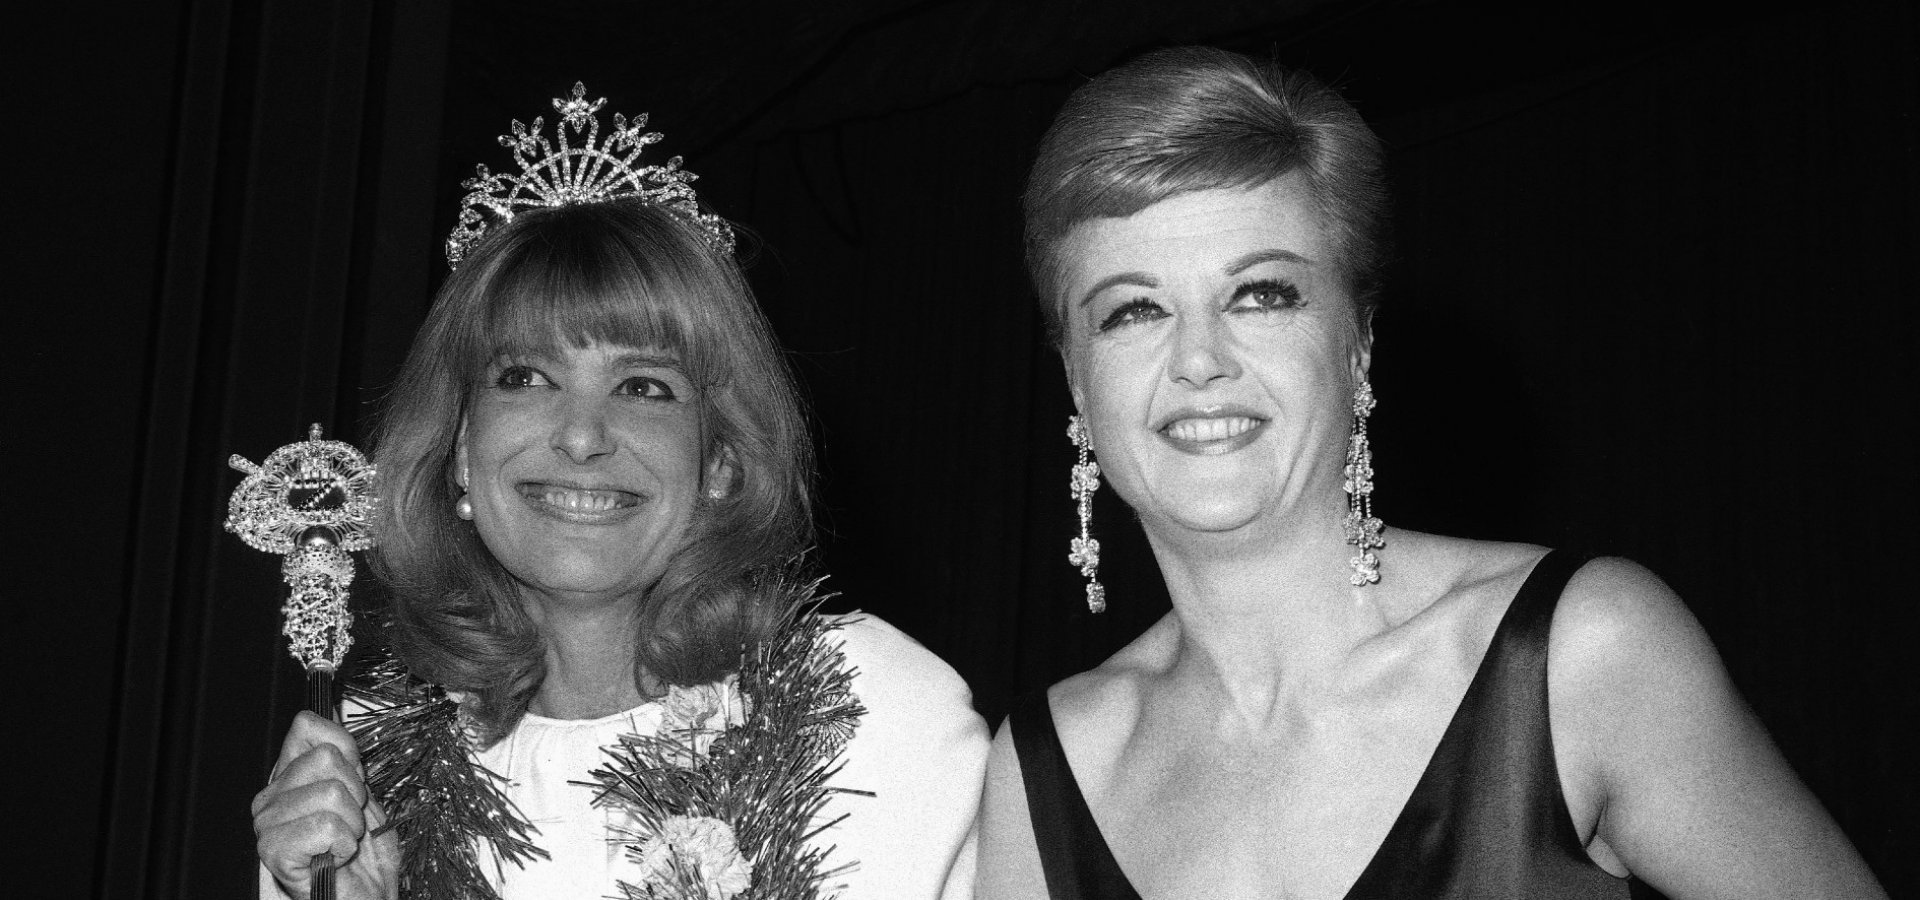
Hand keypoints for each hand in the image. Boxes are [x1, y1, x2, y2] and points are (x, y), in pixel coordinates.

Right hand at [253, 711, 399, 899]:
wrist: (363, 897)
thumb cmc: (363, 855)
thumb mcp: (363, 794)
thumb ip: (346, 759)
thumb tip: (326, 711)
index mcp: (289, 777)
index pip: (308, 726)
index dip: (347, 750)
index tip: (355, 781)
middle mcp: (271, 796)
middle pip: (328, 758)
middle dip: (356, 793)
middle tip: (350, 821)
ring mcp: (267, 824)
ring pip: (331, 792)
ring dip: (352, 823)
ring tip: (343, 841)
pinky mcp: (273, 851)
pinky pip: (325, 825)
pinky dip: (344, 844)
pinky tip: (335, 857)